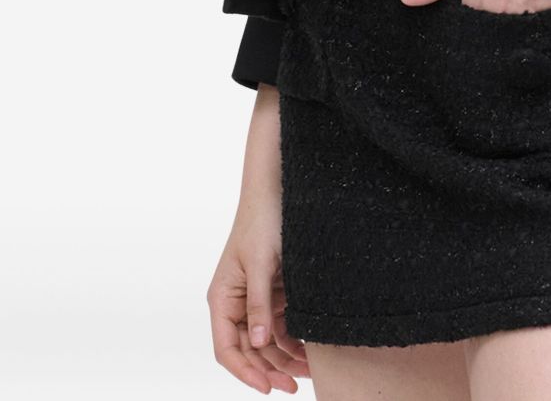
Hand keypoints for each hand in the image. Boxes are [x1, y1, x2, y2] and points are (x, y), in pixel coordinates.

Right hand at [207, 86, 308, 393]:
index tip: (268, 387)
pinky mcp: (271, 290)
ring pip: (266, 340)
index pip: (227, 349)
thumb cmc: (262, 219)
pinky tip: (311, 349)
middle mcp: (235, 302)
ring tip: (311, 371)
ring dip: (285, 356)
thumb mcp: (262, 263)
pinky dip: (293, 337)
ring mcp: (254, 298)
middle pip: (249, 349)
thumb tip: (258, 342)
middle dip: (270, 368)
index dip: (245, 372)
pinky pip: (279, 322)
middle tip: (297, 385)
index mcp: (222, 298)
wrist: (278, 187)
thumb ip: (259, 303)